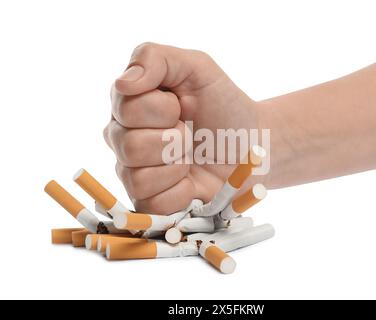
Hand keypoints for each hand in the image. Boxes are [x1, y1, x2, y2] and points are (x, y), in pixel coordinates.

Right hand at [104, 43, 258, 213]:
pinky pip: (153, 205)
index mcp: (128, 105)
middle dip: (175, 139)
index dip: (163, 110)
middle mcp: (123, 139)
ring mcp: (133, 173)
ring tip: (191, 157)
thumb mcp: (198, 68)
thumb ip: (156, 58)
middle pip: (129, 146)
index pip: (126, 109)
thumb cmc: (224, 106)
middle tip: (192, 134)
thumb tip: (124, 82)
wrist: (252, 146)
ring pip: (137, 178)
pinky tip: (191, 181)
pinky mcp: (149, 203)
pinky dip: (181, 192)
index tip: (182, 107)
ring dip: (177, 166)